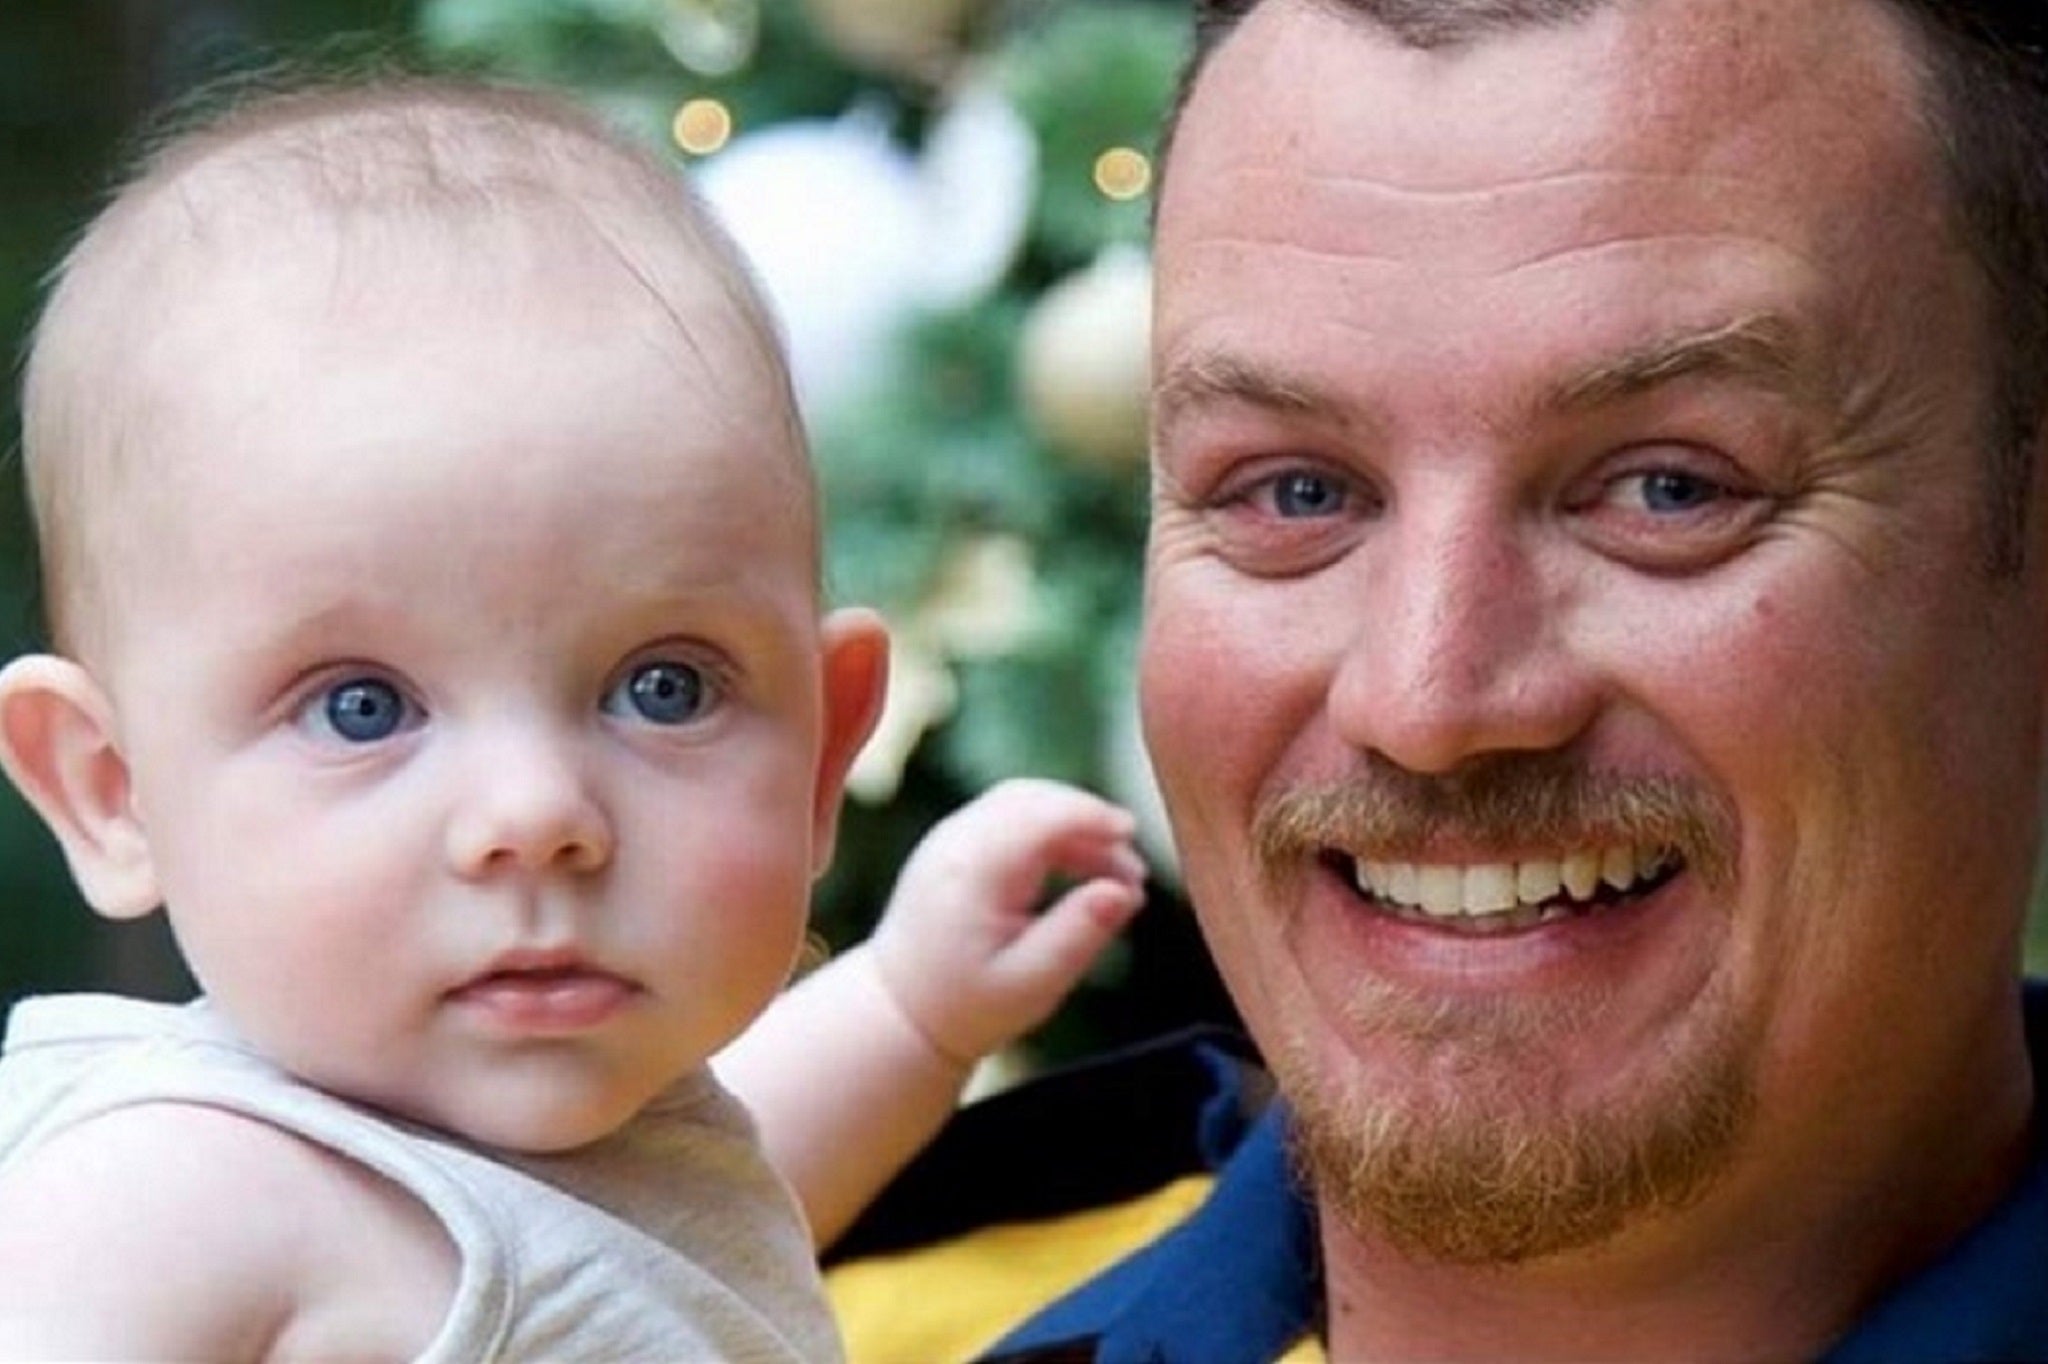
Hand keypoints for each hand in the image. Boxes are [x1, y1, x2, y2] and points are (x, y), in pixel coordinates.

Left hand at [869, 778, 1145, 1067]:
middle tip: (1134, 865)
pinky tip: (1084, 868)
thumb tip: (1124, 891)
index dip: (1090, 815)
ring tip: (1118, 874)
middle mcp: (954, 842)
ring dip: (1075, 824)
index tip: (1133, 834)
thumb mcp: (1033, 982)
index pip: (1038, 815)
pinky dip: (1053, 832)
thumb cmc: (968, 1006)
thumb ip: (1079, 934)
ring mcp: (949, 838)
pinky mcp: (955, 844)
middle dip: (1090, 819)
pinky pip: (1011, 817)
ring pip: (1023, 802)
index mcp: (972, 872)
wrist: (901, 1014)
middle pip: (1033, 798)